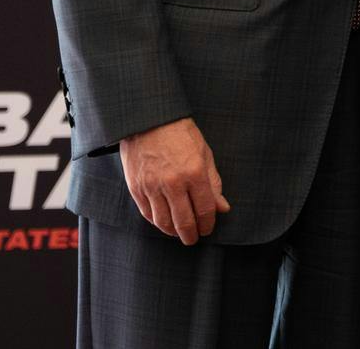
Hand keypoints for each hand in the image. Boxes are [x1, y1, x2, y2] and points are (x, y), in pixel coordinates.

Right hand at [119, 117, 228, 244]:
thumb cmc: (180, 134)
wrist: (148, 120)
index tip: (208, 228)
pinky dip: (157, 223)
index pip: (205, 209)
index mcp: (194, 172)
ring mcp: (152, 186)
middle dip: (191, 234)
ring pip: (164, 222)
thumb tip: (222, 208)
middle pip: (184, 221)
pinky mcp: (136, 188)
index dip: (208, 223)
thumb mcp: (204, 153)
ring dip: (174, 232)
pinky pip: (147, 214)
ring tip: (180, 233)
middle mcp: (173, 182)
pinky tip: (164, 223)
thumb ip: (213, 183)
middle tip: (194, 238)